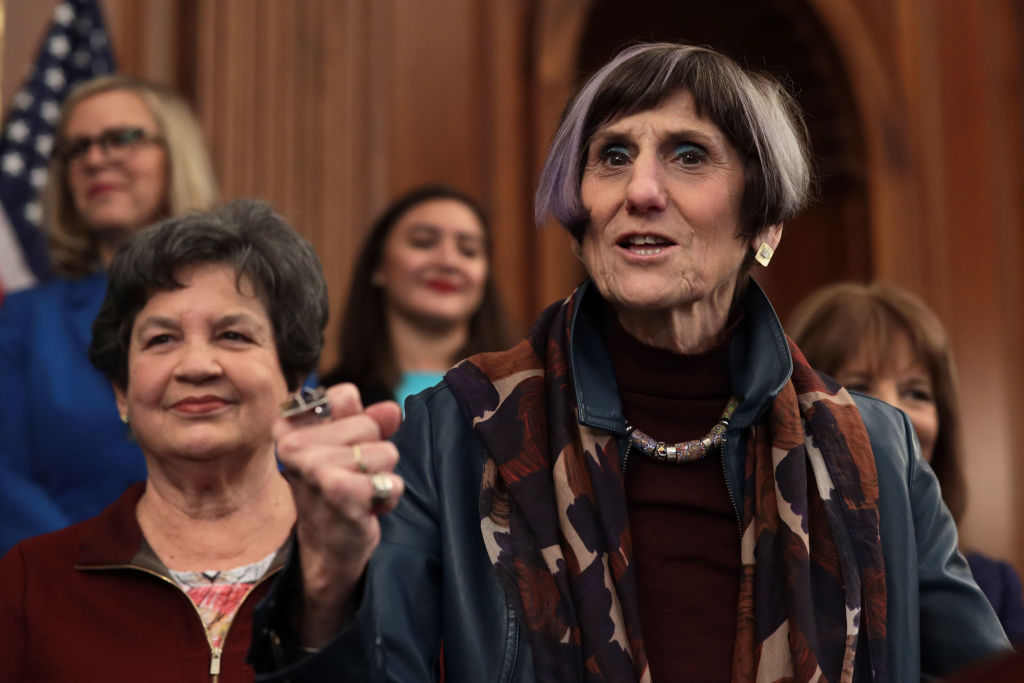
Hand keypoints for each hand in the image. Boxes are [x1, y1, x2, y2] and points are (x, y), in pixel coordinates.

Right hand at [273, 383, 403, 646]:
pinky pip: (391, 480)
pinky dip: (389, 495)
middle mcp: (293, 445)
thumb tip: (392, 410)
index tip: (339, 448)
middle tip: (351, 476)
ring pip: (386, 452)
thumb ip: (369, 420)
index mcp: (289, 426)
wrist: (325, 547)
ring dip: (381, 475)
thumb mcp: (346, 446)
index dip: (357, 422)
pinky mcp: (340, 492)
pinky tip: (368, 508)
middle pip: (369, 424)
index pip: (344, 395)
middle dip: (372, 451)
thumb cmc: (334, 489)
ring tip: (360, 492)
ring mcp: (315, 468)